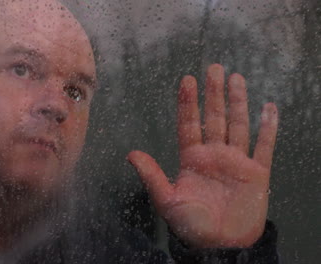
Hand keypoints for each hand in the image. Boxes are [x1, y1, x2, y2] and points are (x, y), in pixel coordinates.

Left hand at [127, 64, 277, 247]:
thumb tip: (130, 154)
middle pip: (214, 118)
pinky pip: (264, 146)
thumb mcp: (167, 200)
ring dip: (238, 102)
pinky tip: (268, 108)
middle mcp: (214, 155)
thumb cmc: (192, 225)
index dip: (188, 103)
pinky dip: (268, 127)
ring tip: (236, 78)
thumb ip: (152, 175)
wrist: (221, 245)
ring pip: (238, 125)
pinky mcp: (257, 173)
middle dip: (213, 94)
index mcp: (192, 159)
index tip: (187, 80)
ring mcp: (236, 161)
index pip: (189, 124)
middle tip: (213, 67)